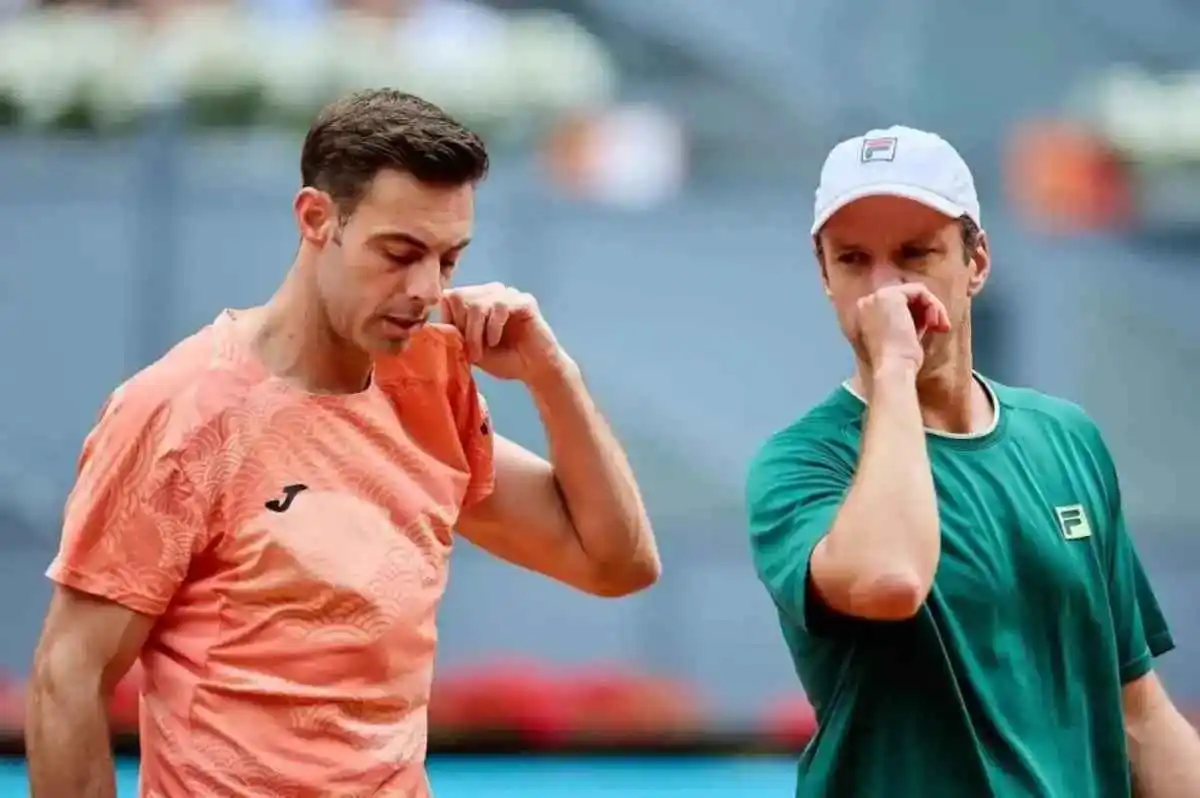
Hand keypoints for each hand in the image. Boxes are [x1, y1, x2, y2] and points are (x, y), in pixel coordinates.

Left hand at [438, 283, 567, 382]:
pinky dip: (493, 326)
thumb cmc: (504, 360)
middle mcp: (491, 293)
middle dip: (462, 327)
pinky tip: (495, 340)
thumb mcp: (471, 349)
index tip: (458, 343)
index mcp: (476, 301)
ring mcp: (508, 294)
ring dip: (476, 331)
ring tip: (482, 350)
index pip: (450, 296)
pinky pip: (500, 305)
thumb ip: (455, 335)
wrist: (535, 370)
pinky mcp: (524, 301)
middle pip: (460, 296)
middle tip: (472, 351)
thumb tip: (432, 326)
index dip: (450, 320)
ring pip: (477, 302)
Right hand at [854, 284, 950, 370]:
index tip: (930, 331)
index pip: (896, 306)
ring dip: (933, 308)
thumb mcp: (900, 339)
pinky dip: (933, 305)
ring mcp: (877, 297)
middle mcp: (866, 302)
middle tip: (940, 328)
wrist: (892, 369)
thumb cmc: (896, 363)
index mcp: (863, 315)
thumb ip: (906, 324)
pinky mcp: (892, 295)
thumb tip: (925, 315)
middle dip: (926, 310)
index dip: (916, 315)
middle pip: (905, 297)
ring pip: (915, 292)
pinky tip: (935, 324)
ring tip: (940, 327)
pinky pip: (920, 291)